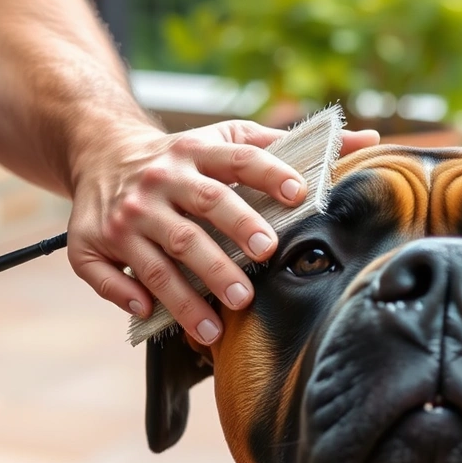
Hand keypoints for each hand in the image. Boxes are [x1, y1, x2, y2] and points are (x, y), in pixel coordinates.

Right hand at [68, 120, 378, 342]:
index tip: (301, 196)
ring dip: (187, 293)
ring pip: (158, 257)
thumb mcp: (229, 138)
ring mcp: (126, 215)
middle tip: (258, 269)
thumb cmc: (182, 156)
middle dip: (231, 241)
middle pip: (202, 211)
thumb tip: (370, 142)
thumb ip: (290, 146)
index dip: (270, 175)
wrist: (101, 150)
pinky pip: (105, 274)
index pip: (240, 161)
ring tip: (216, 324)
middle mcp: (160, 181)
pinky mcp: (91, 242)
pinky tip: (149, 311)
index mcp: (197, 152)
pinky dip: (126, 294)